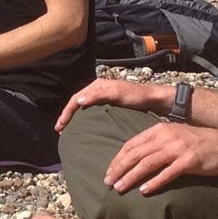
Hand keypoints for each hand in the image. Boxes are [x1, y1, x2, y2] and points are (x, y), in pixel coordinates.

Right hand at [55, 75, 173, 129]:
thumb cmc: (138, 96)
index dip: (66, 112)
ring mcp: (105, 99)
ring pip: (84, 109)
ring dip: (75, 119)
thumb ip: (98, 95)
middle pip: (78, 103)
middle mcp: (99, 91)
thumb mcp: (118, 93)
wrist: (157, 100)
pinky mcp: (112, 107)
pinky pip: (93, 113)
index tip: (60, 126)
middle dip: (67, 116)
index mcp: (98, 86)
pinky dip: (85, 121)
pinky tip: (85, 130)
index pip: (76, 99)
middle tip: (60, 131)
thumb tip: (78, 101)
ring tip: (69, 132)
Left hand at [103, 122, 217, 193]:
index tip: (109, 172)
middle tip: (108, 183)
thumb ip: (156, 144)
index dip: (118, 159)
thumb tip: (135, 160)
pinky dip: (154, 183)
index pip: (132, 144)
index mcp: (159, 129)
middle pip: (136, 154)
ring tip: (120, 188)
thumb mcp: (174, 136)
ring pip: (147, 164)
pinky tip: (144, 191)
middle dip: (119, 169)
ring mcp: (178, 148)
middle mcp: (166, 137)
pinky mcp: (189, 161)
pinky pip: (167, 173)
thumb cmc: (199, 143)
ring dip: (131, 177)